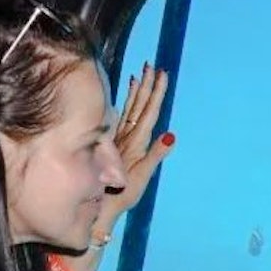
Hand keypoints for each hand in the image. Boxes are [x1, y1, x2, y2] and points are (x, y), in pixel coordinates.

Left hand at [105, 62, 174, 217]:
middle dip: (147, 85)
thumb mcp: (142, 176)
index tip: (162, 74)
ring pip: (129, 109)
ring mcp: (119, 139)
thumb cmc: (123, 194)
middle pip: (139, 106)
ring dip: (136, 91)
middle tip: (152, 65)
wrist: (100, 205)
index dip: (156, 92)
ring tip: (140, 75)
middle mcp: (127, 137)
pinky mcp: (113, 144)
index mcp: (136, 141)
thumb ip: (155, 155)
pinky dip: (125, 104)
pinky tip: (124, 97)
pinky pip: (121, 117)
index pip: (149, 111)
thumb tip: (170, 136)